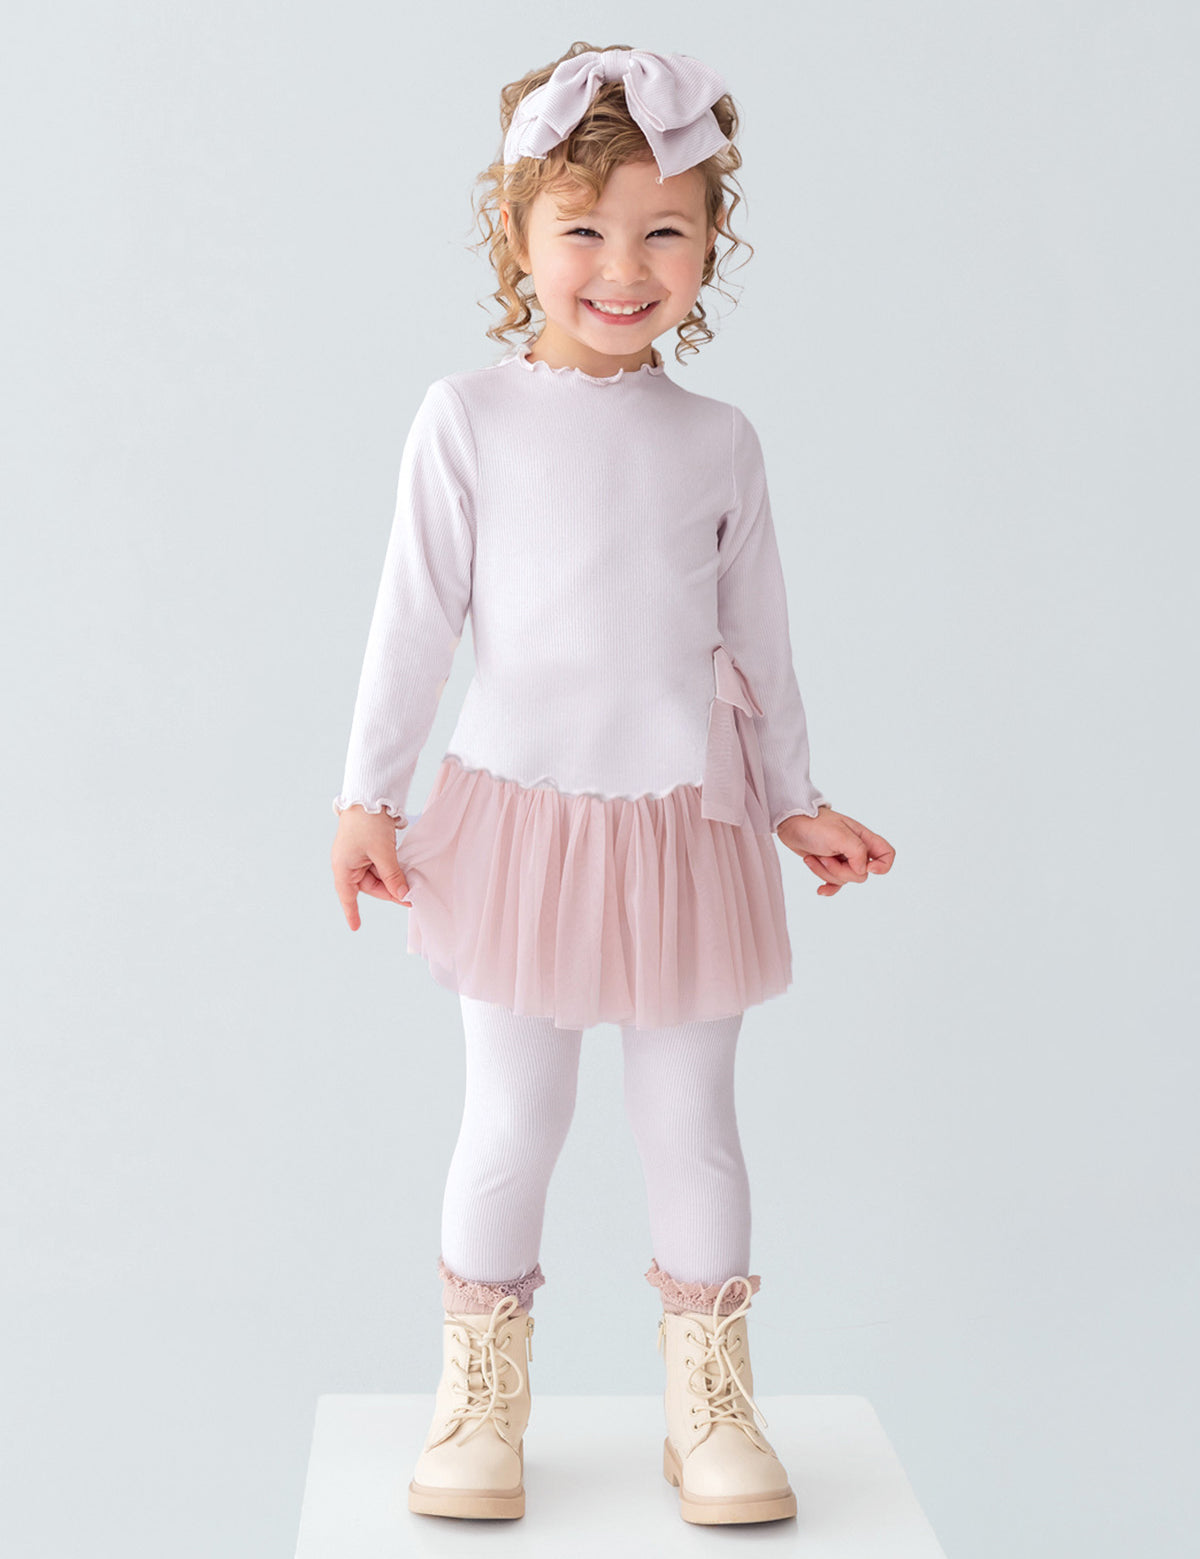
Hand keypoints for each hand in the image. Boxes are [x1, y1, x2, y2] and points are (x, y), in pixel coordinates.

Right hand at [331, 807, 412, 929]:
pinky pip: (380, 865)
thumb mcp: (383, 853)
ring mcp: (358, 855)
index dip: (352, 912)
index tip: (356, 927)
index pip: (347, 896)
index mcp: (343, 867)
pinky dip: (391, 869)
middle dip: (390, 891)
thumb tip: (403, 895)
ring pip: (377, 876)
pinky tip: (405, 873)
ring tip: (411, 885)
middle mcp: (348, 863)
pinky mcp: (367, 847)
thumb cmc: (368, 824)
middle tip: (411, 898)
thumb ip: (392, 876)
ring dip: (393, 880)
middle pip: (369, 886)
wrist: (370, 795)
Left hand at [775, 806, 894, 896]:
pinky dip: (827, 887)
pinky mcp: (828, 865)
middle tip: (825, 856)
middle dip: (840, 870)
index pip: (887, 854)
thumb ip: (857, 852)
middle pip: (861, 874)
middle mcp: (856, 849)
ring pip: (844, 880)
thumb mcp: (838, 835)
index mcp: (863, 838)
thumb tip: (863, 870)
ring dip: (825, 872)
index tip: (867, 868)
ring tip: (813, 857)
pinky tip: (820, 890)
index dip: (883, 865)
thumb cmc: (814, 824)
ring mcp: (842, 858)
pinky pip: (835, 884)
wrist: (790, 823)